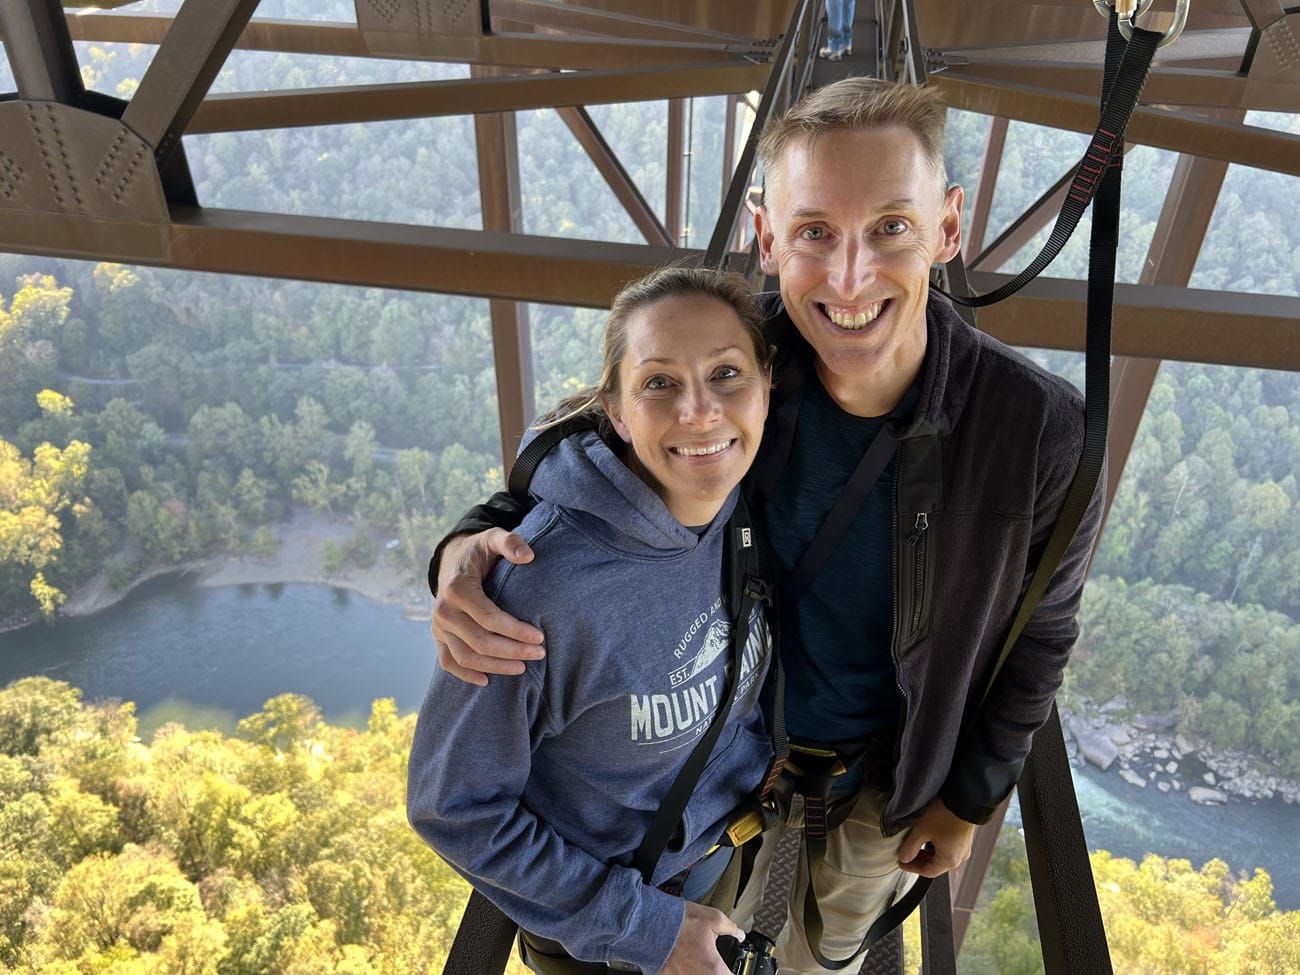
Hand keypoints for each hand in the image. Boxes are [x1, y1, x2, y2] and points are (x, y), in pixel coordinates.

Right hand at [432, 529, 543, 685]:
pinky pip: (448, 662)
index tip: (540, 637)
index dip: (516, 631)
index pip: (489, 618)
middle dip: (512, 651)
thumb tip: (528, 556)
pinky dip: (466, 675)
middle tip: (539, 653)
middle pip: (480, 642)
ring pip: (466, 657)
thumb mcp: (493, 538)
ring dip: (495, 667)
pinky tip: (487, 681)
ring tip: (523, 668)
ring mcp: (438, 627)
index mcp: (457, 589)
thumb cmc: (479, 551)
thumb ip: (510, 542)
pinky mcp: (438, 637)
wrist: (452, 559)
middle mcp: (444, 611)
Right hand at [660, 902, 743, 974]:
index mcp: (713, 969)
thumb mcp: (712, 918)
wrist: (648, 925)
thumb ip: (730, 927)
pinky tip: (683, 963)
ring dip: (698, 970)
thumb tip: (738, 934)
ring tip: (696, 961)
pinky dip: (684, 971)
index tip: (729, 967)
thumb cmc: (677, 923)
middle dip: (716, 970)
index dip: (732, 972)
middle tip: (712, 962)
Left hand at [896, 798, 975, 877]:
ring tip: (915, 845)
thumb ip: (910, 847)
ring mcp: (964, 848)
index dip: (912, 868)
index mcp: (949, 860)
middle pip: (936, 865)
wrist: (965, 799)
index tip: (901, 862)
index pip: (928, 872)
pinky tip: (929, 838)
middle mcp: (959, 857)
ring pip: (942, 857)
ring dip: (928, 854)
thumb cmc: (944, 815)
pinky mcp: (965, 839)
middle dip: (920, 861)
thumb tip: (903, 858)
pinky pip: (949, 849)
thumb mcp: (921, 831)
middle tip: (906, 854)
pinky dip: (937, 847)